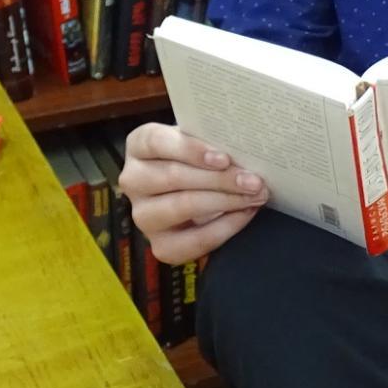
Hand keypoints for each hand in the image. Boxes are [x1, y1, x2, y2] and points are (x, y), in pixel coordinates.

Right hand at [119, 123, 269, 264]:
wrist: (194, 193)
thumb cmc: (198, 160)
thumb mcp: (198, 143)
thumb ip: (211, 141)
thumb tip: (242, 145)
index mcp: (138, 145)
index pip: (157, 142)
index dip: (191, 150)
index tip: (224, 158)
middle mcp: (133, 180)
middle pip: (174, 177)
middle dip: (219, 179)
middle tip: (254, 181)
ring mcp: (143, 215)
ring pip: (183, 206)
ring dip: (225, 201)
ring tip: (254, 196)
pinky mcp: (160, 246)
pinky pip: (195, 240)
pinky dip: (225, 227)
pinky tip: (245, 214)